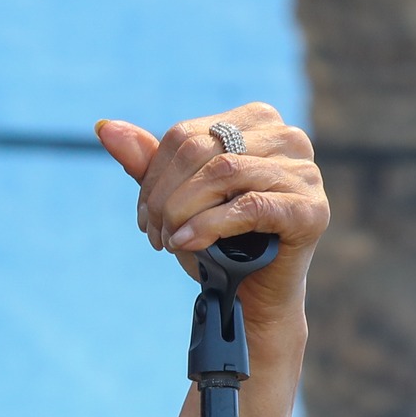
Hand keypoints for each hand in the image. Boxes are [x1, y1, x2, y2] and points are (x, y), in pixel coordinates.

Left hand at [96, 103, 328, 332]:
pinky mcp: (312, 209)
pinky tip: (187, 244)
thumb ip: (147, 162)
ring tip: (169, 241)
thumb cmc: (215, 242)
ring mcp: (305, 172)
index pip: (185, 134)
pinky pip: (249, 205)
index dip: (153, 177)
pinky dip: (208, 226)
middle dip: (165, 197)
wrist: (248, 294)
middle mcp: (287, 138)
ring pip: (223, 173)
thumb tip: (103, 126)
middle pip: (201, 150)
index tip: (145, 217)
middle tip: (155, 234)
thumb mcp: (175, 198)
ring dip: (182, 212)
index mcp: (255, 122)